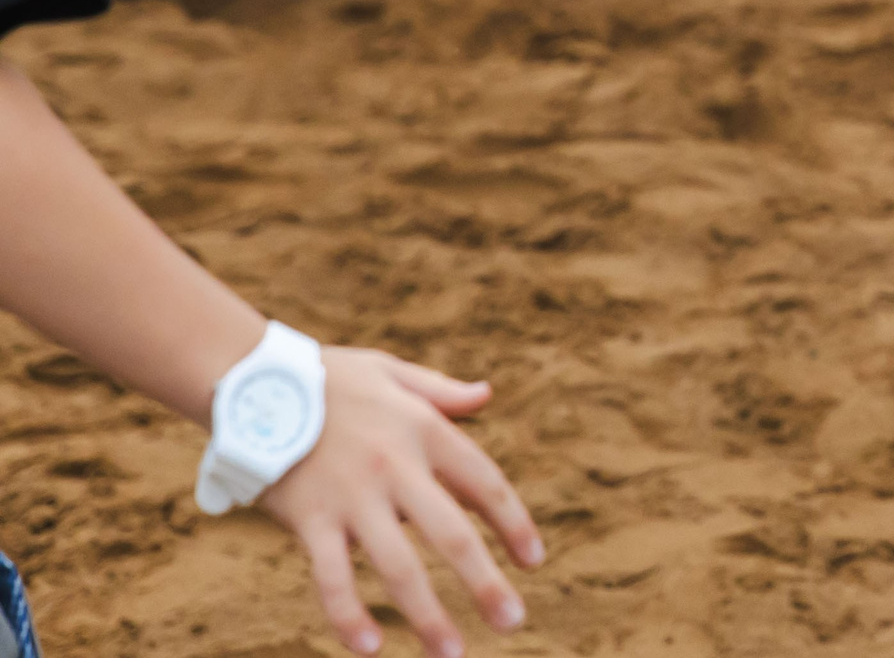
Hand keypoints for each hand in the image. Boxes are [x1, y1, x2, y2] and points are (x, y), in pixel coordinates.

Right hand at [259, 348, 543, 657]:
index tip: (533, 561)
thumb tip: (487, 394)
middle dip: (485, 583)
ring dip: (427, 616)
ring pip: (398, 567)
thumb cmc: (329, 377)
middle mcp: (395, 467)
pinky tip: (369, 648)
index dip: (514, 524)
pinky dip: (348, 615)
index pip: (484, 484)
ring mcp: (351, 498)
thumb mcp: (392, 372)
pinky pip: (331, 578)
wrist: (252, 380)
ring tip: (452, 653)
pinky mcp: (308, 520)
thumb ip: (440, 391)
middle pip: (451, 535)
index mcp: (424, 430)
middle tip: (513, 622)